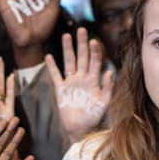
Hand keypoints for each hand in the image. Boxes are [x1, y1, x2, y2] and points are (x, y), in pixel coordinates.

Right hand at [45, 27, 112, 143]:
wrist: (80, 130)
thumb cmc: (94, 118)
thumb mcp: (104, 104)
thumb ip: (108, 88)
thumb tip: (109, 72)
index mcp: (94, 81)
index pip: (95, 62)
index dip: (95, 51)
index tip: (93, 41)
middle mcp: (83, 78)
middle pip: (82, 57)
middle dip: (82, 44)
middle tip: (81, 29)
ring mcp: (71, 83)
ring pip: (69, 62)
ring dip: (68, 49)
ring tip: (66, 36)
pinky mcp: (61, 90)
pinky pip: (56, 75)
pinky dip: (52, 66)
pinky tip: (49, 56)